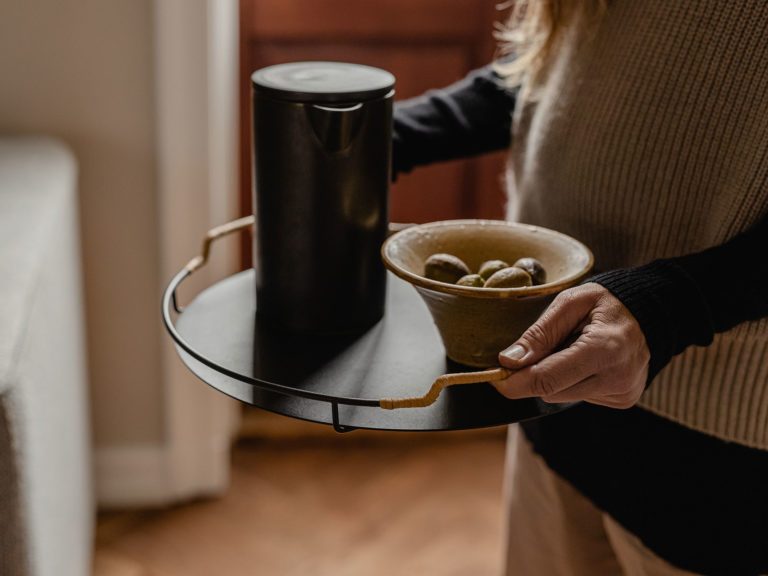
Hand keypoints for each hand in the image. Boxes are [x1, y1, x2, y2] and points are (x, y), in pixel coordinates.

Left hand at [493, 283, 649, 408]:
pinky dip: (573, 380)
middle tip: (537, 350)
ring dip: (555, 376)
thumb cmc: (607, 302)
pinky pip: (580, 396)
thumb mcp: (570, 303)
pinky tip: (587, 360)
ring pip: (562, 396)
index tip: (495, 376)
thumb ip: (539, 333)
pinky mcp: (622, 400)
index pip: (547, 379)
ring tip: (572, 348)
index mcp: (605, 348)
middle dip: (533, 375)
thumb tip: (508, 361)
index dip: (514, 382)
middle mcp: (617, 377)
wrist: (652, 312)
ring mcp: (622, 392)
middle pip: (551, 391)